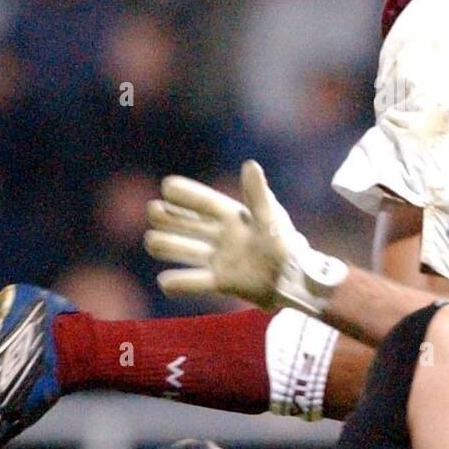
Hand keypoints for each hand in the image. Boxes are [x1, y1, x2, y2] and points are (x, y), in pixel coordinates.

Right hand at [144, 161, 347, 315]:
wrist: (296, 279)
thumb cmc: (285, 243)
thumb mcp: (271, 217)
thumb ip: (258, 195)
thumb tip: (250, 164)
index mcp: (234, 217)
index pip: (205, 203)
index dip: (187, 195)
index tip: (167, 186)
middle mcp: (222, 236)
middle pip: (188, 225)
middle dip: (168, 218)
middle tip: (153, 211)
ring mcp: (220, 259)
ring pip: (185, 250)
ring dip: (167, 245)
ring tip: (152, 241)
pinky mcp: (221, 282)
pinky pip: (195, 282)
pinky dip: (179, 283)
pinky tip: (165, 281)